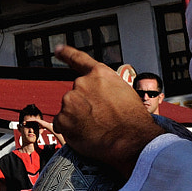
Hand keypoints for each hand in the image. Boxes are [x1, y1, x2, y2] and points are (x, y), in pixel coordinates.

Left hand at [52, 44, 162, 178]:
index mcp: (99, 74)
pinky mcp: (63, 118)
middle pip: (76, 94)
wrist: (132, 141)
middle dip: (84, 106)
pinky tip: (86, 135)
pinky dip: (69, 130)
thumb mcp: (124, 93)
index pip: (78, 59)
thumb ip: (106, 89)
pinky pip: (61, 124)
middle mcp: (82, 83)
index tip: (58, 50)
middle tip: (100, 119)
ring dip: (77, 118)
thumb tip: (99, 97)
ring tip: (97, 129)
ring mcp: (70, 100)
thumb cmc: (133, 120)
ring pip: (69, 110)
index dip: (66, 53)